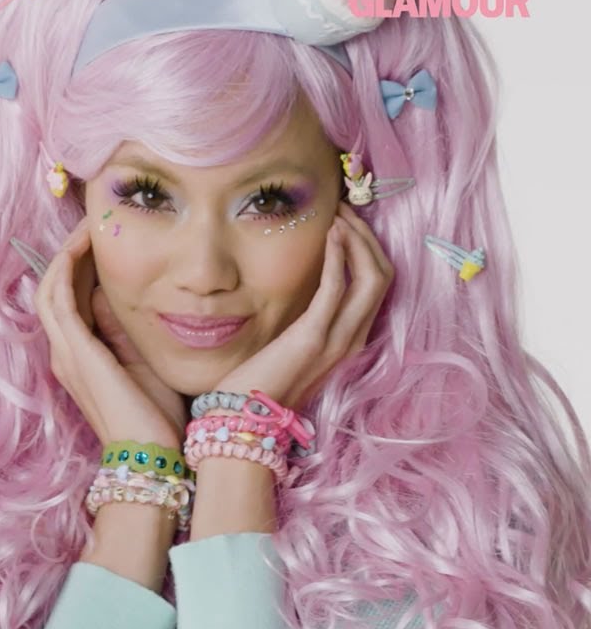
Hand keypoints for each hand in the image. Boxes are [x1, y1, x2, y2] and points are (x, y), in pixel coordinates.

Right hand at [35, 218, 182, 449]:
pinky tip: (81, 247)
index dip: (80, 268)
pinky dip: (66, 270)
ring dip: (66, 256)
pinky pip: (58, 300)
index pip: (69, 302)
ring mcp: (65, 353)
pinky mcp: (74, 352)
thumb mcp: (143, 365)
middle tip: (92, 225)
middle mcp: (65, 354)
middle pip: (54, 290)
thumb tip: (121, 300)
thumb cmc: (157, 418)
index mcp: (80, 358)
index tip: (104, 242)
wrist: (152, 456)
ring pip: (50, 290)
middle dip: (70, 255)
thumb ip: (128, 334)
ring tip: (86, 228)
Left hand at [214, 203, 393, 411]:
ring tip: (340, 215)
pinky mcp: (314, 338)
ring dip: (358, 241)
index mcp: (351, 341)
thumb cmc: (262, 383)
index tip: (350, 223)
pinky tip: (331, 236)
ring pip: (372, 280)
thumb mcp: (294, 347)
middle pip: (383, 277)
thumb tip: (304, 295)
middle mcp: (354, 340)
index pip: (379, 287)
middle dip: (368, 238)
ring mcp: (338, 340)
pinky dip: (338, 258)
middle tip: (347, 210)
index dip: (370, 250)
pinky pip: (337, 290)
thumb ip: (307, 323)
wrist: (245, 418)